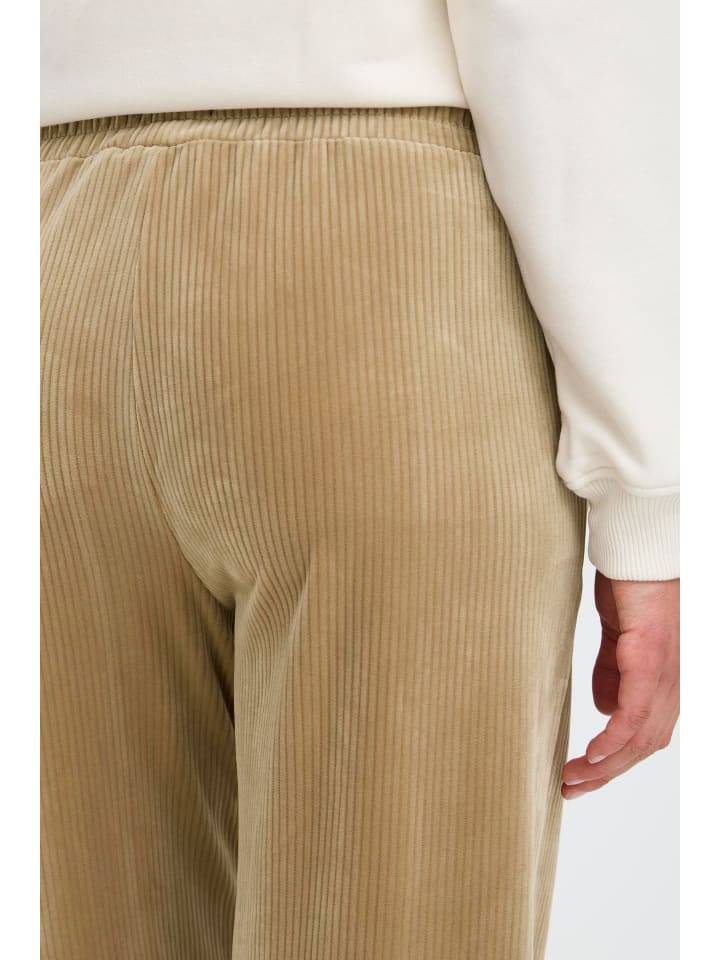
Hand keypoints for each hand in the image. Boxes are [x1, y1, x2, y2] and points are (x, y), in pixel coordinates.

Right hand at [560, 570, 679, 798]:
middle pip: (646, 742)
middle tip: (573, 787)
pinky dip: (615, 737)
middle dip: (608, 772)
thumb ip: (611, 670)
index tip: (585, 774)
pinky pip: (635, 710)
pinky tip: (594, 754)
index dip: (618, 758)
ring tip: (575, 778)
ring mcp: (668, 670)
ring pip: (642, 735)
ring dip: (607, 764)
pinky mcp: (652, 655)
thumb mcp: (618, 632)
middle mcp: (675, 680)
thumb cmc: (633, 581)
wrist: (642, 544)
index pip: (647, 731)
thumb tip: (602, 707)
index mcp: (667, 675)